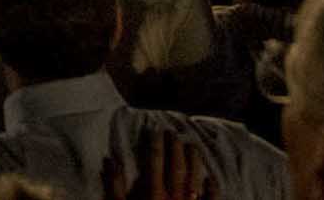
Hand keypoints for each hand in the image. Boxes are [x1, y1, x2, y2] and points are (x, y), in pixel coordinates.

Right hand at [103, 130, 218, 199]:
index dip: (155, 144)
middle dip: (175, 147)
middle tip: (173, 133)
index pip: (155, 162)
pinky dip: (212, 189)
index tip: (155, 131)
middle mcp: (174, 197)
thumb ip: (115, 187)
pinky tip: (211, 178)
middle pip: (176, 166)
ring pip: (195, 179)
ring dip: (194, 161)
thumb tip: (110, 161)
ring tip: (192, 147)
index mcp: (153, 194)